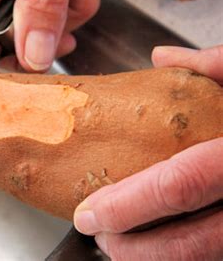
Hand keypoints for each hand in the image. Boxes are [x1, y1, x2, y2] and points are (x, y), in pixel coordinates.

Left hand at [73, 45, 222, 259]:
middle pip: (191, 243)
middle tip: (100, 239)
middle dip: (135, 249)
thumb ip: (218, 66)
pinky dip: (190, 259)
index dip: (127, 206)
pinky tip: (165, 250)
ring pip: (209, 260)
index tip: (88, 215)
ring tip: (122, 250)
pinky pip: (222, 257)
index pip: (178, 186)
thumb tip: (164, 57)